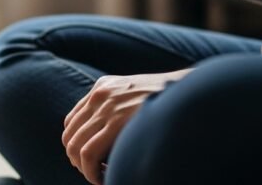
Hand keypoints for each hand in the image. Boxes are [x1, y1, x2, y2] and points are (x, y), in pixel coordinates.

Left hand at [63, 69, 192, 183]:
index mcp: (103, 86)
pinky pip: (88, 152)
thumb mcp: (137, 95)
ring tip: (99, 178)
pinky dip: (90, 171)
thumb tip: (105, 137)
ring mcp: (106, 106)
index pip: (73, 121)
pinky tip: (103, 177)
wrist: (191, 95)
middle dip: (77, 160)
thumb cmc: (169, 102)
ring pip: (76, 146)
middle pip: (70, 135)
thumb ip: (119, 107)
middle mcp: (100, 94)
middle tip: (93, 173)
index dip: (76, 145)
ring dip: (84, 168)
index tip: (90, 160)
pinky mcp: (115, 120)